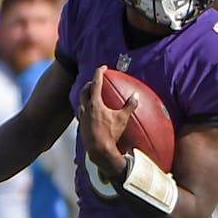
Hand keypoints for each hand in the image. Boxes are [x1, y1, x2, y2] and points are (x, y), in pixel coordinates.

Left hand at [78, 64, 132, 180]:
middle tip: (96, 82)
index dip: (99, 73)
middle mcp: (85, 108)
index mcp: (94, 103)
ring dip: (86, 96)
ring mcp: (82, 117)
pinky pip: (82, 113)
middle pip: (84, 91)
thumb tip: (136, 96)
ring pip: (81, 102)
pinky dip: (86, 109)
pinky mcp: (82, 125)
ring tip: (92, 97)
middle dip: (90, 84)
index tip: (103, 67)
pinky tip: (91, 113)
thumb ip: (129, 106)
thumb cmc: (111, 134)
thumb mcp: (122, 119)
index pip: (96, 83)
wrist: (99, 150)